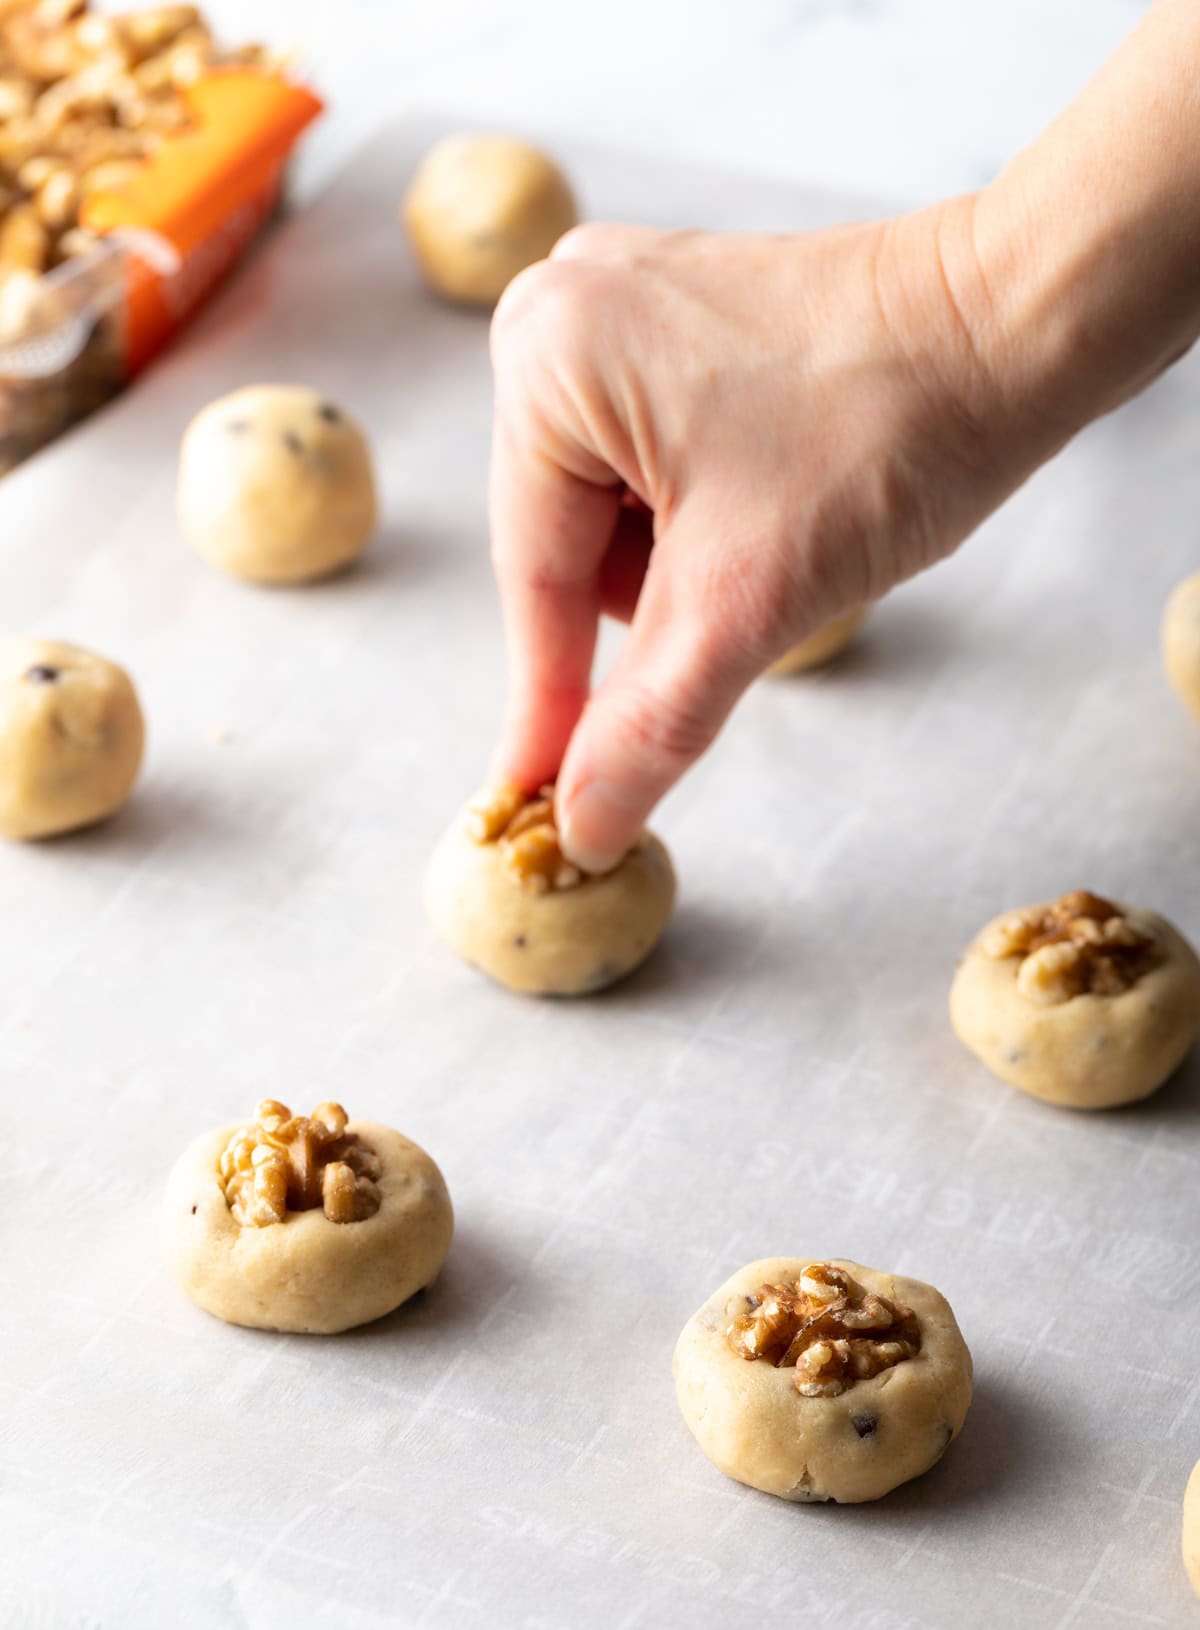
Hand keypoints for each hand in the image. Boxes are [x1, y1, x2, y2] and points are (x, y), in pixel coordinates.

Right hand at [486, 203, 1075, 871]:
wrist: (1020, 324)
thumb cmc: (888, 427)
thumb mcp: (744, 600)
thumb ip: (646, 725)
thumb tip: (579, 826)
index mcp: (546, 358)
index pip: (534, 578)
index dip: (547, 704)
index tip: (536, 803)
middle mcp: (562, 313)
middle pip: (570, 545)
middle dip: (655, 604)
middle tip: (746, 600)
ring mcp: (622, 306)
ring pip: (618, 515)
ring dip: (689, 566)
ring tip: (782, 529)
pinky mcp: (681, 321)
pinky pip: (656, 464)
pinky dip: (708, 520)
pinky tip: (778, 502)